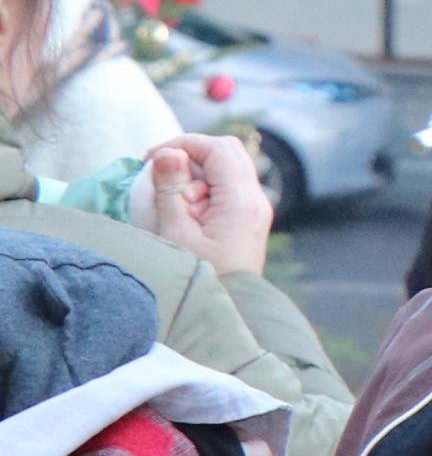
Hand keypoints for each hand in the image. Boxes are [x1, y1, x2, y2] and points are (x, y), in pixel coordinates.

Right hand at [139, 133, 274, 278]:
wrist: (230, 310)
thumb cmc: (199, 276)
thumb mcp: (175, 233)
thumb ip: (170, 190)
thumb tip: (167, 152)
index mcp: (242, 200)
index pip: (217, 149)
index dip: (183, 144)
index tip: (151, 158)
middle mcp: (255, 200)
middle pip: (226, 153)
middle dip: (190, 158)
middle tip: (162, 180)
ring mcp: (254, 209)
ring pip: (226, 169)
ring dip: (195, 177)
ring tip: (177, 207)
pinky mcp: (247, 218)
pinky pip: (226, 189)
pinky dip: (203, 191)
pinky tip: (187, 214)